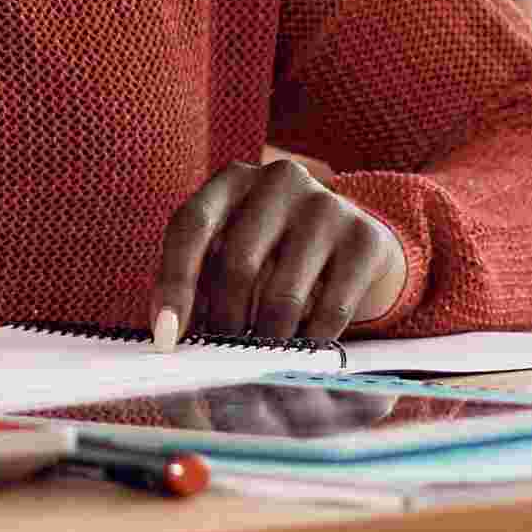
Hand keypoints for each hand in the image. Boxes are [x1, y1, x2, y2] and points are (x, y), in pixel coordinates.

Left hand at [150, 152, 408, 349]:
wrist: (350, 245)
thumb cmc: (271, 254)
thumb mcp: (227, 253)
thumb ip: (196, 285)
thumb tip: (169, 337)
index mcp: (232, 180)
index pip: (191, 225)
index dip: (174, 282)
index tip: (167, 334)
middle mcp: (279, 180)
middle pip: (237, 264)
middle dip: (226, 322)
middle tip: (226, 351)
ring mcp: (326, 205)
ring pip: (282, 296)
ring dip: (268, 340)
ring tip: (264, 351)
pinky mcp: (364, 238)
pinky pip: (329, 311)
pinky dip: (310, 342)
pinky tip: (304, 345)